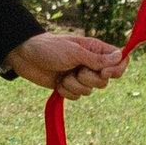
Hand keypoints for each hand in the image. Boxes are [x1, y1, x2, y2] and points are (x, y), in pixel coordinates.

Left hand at [5, 28, 124, 99]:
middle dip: (90, 79)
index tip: (104, 72)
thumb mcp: (74, 52)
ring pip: (90, 91)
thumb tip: (121, 56)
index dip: (116, 70)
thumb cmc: (50, 48)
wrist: (25, 56)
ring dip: (75, 84)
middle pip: (105, 81)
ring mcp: (79, 75)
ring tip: (63, 74)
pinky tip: (57, 82)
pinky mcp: (69, 86)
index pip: (119, 61)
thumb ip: (97, 59)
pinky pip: (77, 96)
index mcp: (95, 50)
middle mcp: (90, 63)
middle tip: (77, 70)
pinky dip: (66, 91)